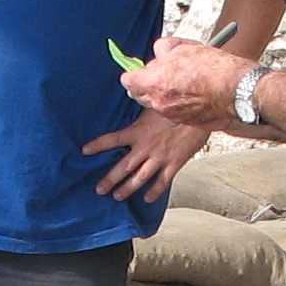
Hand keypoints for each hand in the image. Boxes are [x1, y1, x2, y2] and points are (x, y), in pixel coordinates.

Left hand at [82, 106, 209, 202]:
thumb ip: (142, 100)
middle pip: (123, 167)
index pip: (112, 139)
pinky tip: (147, 198)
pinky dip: (154, 191)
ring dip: (127, 189)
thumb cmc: (178, 105)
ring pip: (139, 178)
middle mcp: (146, 147)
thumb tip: (132, 87)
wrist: (201, 115)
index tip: (84, 151)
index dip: (97, 145)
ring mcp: (160, 157)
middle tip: (99, 190)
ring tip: (117, 197)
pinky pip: (162, 182)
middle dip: (109, 180)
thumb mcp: (155, 102)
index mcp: (138, 131)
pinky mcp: (174, 164)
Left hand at [122, 34, 250, 131]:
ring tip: (181, 82)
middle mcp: (159, 103)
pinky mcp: (186, 122)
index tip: (139, 70)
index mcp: (153, 82)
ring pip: (157, 104)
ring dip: (162, 95)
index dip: (134, 73)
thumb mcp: (182, 47)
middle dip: (147, 84)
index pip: (127, 81)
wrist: (236, 89)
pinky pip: (173, 112)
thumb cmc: (212, 68)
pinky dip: (178, 104)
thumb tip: (159, 52)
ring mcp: (172, 116)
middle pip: (139, 95)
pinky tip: (192, 93)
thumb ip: (163, 49)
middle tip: (161, 73)